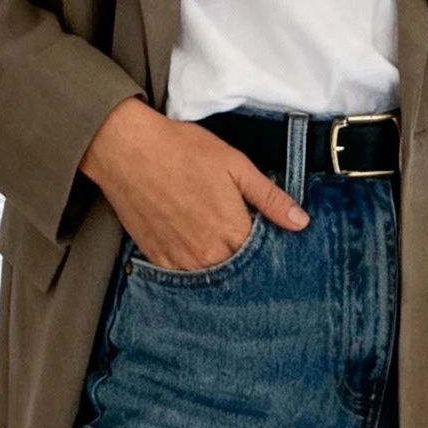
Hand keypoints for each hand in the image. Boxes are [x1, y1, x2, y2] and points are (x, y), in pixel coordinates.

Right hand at [79, 98, 308, 270]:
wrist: (126, 150)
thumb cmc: (181, 150)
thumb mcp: (235, 165)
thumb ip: (269, 198)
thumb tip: (301, 221)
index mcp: (233, 231)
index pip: (262, 256)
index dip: (267, 247)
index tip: (266, 235)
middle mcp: (208, 254)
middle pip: (238, 270)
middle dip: (245, 260)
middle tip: (238, 235)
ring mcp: (180, 260)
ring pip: (211, 277)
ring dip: (219, 266)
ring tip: (216, 240)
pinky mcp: (157, 258)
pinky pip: (183, 275)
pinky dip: (193, 266)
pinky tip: (194, 247)